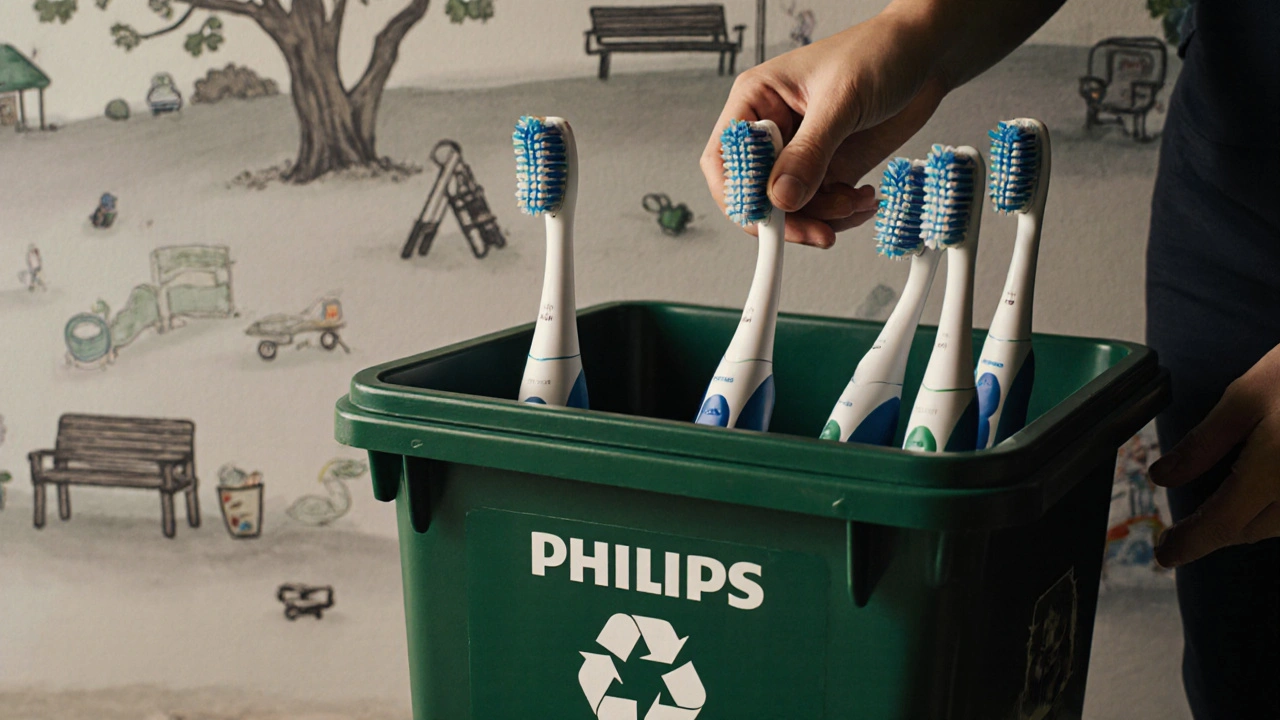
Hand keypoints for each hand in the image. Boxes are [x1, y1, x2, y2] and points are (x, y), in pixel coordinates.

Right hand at [700, 9, 947, 247]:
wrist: (926, 54)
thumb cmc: (879, 52)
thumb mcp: (841, 99)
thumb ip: (810, 151)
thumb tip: (781, 198)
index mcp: (758, 100)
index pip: (725, 158)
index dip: (738, 193)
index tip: (768, 216)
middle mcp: (774, 130)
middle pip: (756, 192)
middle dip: (787, 215)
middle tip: (817, 230)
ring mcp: (802, 152)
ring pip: (791, 207)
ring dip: (822, 216)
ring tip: (854, 202)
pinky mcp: (829, 168)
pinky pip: (821, 207)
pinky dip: (841, 214)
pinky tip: (864, 199)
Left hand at [1151, 342, 1279, 567]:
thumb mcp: (1246, 398)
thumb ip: (1204, 443)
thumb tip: (1163, 477)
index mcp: (1273, 472)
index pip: (1223, 524)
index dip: (1191, 542)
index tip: (1165, 554)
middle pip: (1251, 529)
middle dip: (1217, 529)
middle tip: (1187, 527)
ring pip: (1278, 525)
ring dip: (1249, 520)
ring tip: (1223, 507)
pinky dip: (1274, 507)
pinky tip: (1265, 486)